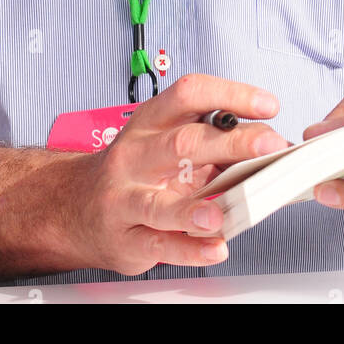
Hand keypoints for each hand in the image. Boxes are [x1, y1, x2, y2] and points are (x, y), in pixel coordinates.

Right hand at [64, 74, 288, 274]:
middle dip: (231, 142)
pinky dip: (190, 249)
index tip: (266, 105)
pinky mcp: (125, 237)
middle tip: (269, 145)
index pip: (189, 94)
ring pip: (158, 202)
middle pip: (184, 142)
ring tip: (221, 214)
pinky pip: (159, 244)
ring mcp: (126, 197)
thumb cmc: (132, 171)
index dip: (230, 95)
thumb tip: (264, 144)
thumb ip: (209, 142)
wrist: (74, 206)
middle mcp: (136, 155)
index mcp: (151, 122)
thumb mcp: (163, 143)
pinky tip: (214, 248)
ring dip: (193, 209)